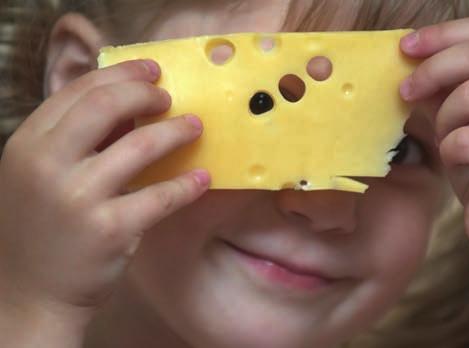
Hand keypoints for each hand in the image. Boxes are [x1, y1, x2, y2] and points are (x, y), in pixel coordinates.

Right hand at [0, 60, 209, 326]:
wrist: (30, 294)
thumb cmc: (43, 228)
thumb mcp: (41, 176)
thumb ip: (75, 140)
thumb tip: (129, 106)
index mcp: (28, 144)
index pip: (78, 91)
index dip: (120, 74)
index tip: (151, 70)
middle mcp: (47, 164)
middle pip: (105, 105)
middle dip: (146, 92)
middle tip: (170, 96)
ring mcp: (77, 197)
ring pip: (140, 146)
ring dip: (177, 131)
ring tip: (196, 127)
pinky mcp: (109, 229)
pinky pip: (160, 196)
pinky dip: (187, 185)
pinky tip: (203, 178)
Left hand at [400, 16, 468, 347]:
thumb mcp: (462, 118)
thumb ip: (444, 87)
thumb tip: (409, 57)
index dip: (443, 33)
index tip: (406, 45)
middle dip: (430, 69)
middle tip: (404, 90)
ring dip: (443, 120)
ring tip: (447, 140)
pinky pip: (465, 138)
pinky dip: (449, 150)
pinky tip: (459, 162)